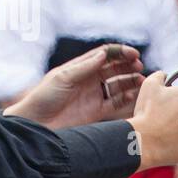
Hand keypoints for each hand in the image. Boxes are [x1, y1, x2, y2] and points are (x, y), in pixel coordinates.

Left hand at [2, 43, 144, 128]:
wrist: (36, 124)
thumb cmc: (43, 98)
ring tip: (141, 81)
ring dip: (131, 81)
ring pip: (119, 85)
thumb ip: (84, 67)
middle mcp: (89, 80)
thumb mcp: (62, 78)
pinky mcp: (96, 112)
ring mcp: (94, 95)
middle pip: (115, 68)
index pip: (105, 55)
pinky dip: (127, 99)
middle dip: (129, 66)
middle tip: (139, 67)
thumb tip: (104, 54)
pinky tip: (133, 95)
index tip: (133, 54)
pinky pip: (116, 103)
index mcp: (81, 68)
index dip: (120, 53)